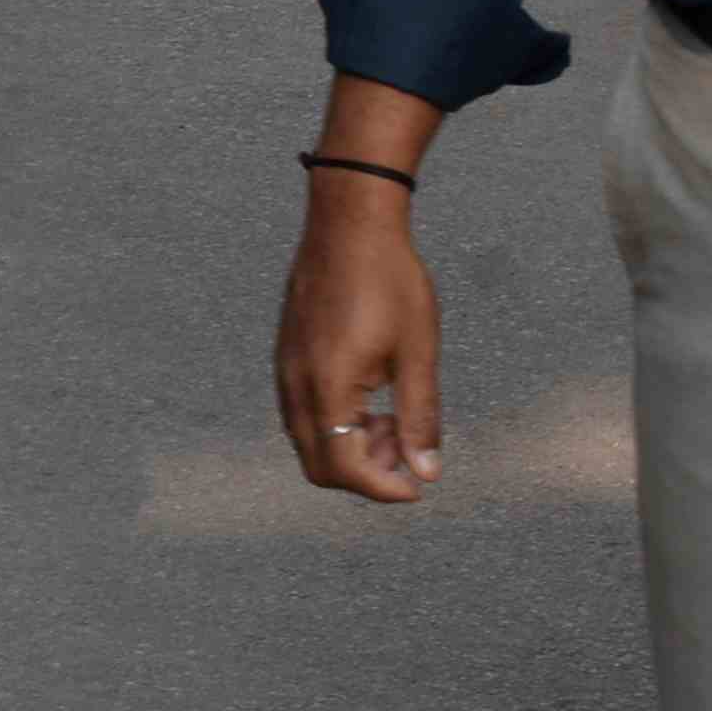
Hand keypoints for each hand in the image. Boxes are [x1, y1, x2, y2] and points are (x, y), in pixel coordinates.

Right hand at [275, 180, 444, 501]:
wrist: (349, 222)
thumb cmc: (389, 279)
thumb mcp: (418, 351)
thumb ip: (419, 417)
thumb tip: (427, 472)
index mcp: (327, 386)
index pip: (344, 468)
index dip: (384, 488)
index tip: (418, 484)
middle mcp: (296, 383)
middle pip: (318, 465)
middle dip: (365, 472)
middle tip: (404, 446)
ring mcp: (285, 368)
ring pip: (307, 440)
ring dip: (349, 447)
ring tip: (390, 418)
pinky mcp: (286, 354)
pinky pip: (301, 412)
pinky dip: (333, 423)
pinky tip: (367, 395)